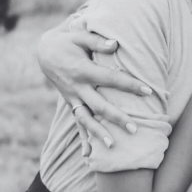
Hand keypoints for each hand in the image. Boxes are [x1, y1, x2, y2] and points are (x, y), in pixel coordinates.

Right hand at [38, 19, 154, 154]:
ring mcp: (73, 98)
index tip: (148, 91)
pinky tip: (88, 155)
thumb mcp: (79, 35)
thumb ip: (97, 41)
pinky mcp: (71, 103)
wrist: (44, 52)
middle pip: (99, 105)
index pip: (111, 79)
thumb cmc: (67, 41)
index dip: (129, 85)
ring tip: (113, 146)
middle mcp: (77, 87)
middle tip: (135, 129)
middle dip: (117, 118)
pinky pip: (77, 123)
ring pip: (86, 119)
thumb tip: (115, 44)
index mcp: (83, 70)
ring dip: (98, 133)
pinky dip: (83, 139)